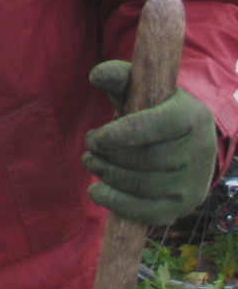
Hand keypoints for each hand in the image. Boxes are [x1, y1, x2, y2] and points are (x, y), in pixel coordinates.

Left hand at [83, 60, 217, 224]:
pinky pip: (151, 213)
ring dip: (110, 177)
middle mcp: (200, 151)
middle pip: (146, 159)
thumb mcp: (140, 88)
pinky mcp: (186, 205)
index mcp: (191, 116)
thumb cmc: (153, 108)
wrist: (184, 138)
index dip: (120, 135)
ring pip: (145, 186)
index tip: (94, 138)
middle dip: (109, 156)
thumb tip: (96, 75)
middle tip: (89, 150)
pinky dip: (120, 205)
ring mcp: (196, 182)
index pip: (155, 127)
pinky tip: (98, 192)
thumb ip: (119, 77)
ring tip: (92, 164)